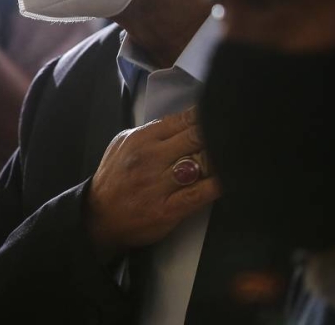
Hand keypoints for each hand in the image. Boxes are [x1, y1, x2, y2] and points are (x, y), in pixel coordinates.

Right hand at [85, 107, 220, 262]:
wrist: (99, 217)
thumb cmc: (115, 178)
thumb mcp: (124, 145)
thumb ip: (152, 132)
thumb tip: (184, 121)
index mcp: (141, 139)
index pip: (182, 120)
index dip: (205, 117)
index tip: (219, 117)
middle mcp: (151, 158)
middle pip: (195, 137)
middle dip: (216, 134)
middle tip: (232, 134)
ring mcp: (159, 184)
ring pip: (200, 163)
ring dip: (219, 158)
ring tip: (234, 154)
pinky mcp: (168, 209)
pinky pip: (199, 194)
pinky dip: (216, 185)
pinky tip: (227, 180)